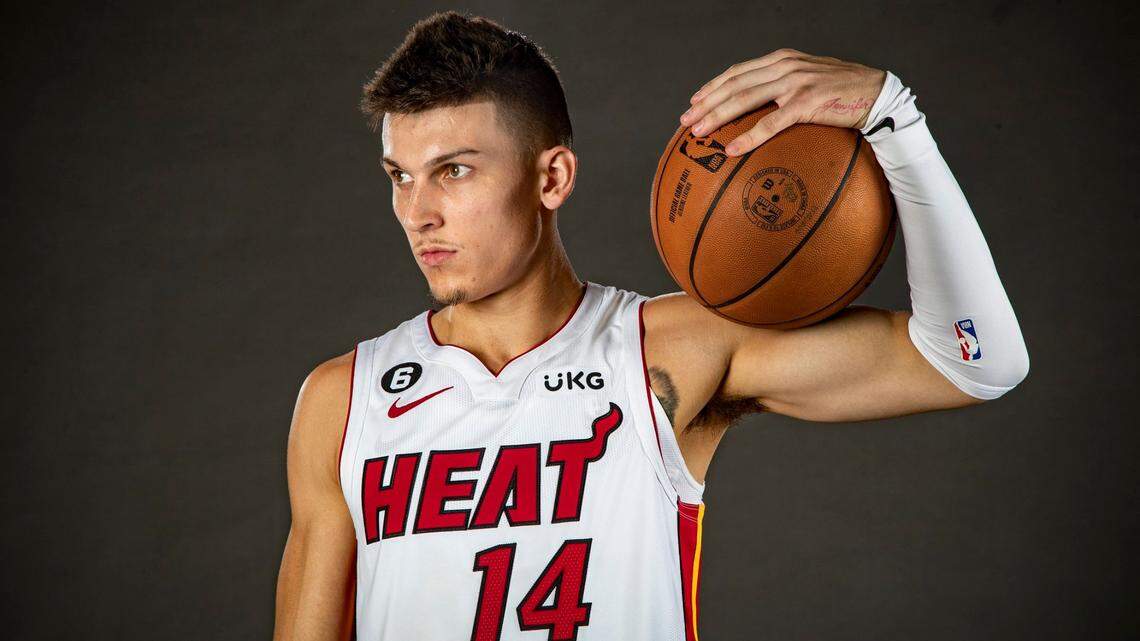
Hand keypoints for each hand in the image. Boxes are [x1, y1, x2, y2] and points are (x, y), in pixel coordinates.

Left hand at [679, 49, 886, 155]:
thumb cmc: (842, 92)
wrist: (877, 93)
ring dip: (717, 117)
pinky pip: (770, 123)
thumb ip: (784, 86)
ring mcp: (794, 83)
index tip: (695, 101)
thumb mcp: (808, 80)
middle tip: (686, 121)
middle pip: (734, 84)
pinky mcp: (806, 103)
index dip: (713, 86)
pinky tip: (732, 149)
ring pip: (745, 99)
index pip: (738, 71)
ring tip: (699, 133)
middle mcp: (784, 66)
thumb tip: (761, 106)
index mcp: (782, 60)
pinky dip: (748, 136)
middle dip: (706, 104)